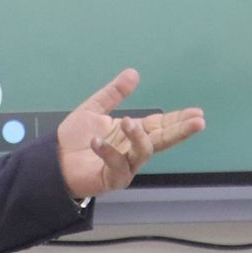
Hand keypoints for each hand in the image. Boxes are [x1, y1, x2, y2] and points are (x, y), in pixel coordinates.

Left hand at [56, 69, 205, 199]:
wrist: (53, 161)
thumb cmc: (75, 139)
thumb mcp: (94, 109)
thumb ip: (114, 93)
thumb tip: (133, 73)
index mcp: (132, 133)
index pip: (161, 125)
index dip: (179, 120)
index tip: (198, 114)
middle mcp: (133, 150)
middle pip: (162, 140)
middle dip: (180, 131)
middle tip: (197, 122)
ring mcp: (125, 166)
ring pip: (142, 152)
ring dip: (137, 137)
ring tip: (127, 122)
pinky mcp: (111, 179)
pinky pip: (115, 165)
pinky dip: (107, 151)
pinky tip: (97, 141)